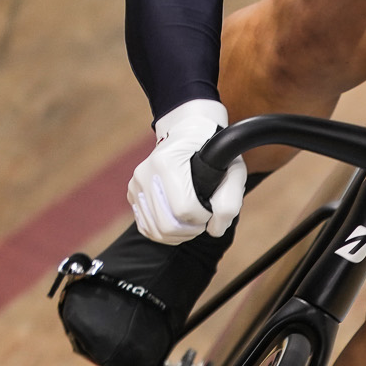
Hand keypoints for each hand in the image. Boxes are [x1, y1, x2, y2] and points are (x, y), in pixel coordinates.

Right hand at [127, 99, 245, 244]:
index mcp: (167, 162)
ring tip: (192, 220)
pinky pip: (146, 226)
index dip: (203, 217)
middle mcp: (146, 173)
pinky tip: (178, 222)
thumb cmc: (212, 150)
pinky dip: (164, 232)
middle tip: (202, 218)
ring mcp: (136, 183)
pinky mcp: (133, 192)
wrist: (188, 131)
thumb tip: (215, 230)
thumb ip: (230, 201)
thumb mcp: (232, 168)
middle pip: (166, 225)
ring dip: (178, 233)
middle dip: (190, 229)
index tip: (210, 206)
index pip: (184, 210)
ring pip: (155, 230)